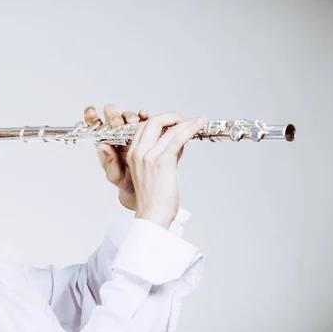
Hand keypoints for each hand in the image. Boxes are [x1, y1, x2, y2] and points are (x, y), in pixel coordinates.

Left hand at [84, 104, 147, 209]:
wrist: (142, 185)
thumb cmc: (124, 179)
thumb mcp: (114, 174)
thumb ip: (109, 161)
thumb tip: (103, 146)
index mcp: (104, 140)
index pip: (94, 124)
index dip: (91, 115)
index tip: (91, 112)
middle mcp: (116, 132)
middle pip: (112, 115)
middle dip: (113, 115)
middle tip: (117, 123)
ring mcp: (130, 130)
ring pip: (127, 116)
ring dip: (129, 116)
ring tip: (132, 122)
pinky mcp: (144, 130)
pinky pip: (144, 120)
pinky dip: (143, 115)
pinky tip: (143, 116)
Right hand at [127, 113, 206, 227]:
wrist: (152, 215)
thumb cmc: (154, 198)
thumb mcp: (154, 172)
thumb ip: (164, 154)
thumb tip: (180, 141)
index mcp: (133, 154)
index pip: (144, 127)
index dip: (160, 120)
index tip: (174, 122)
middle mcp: (139, 152)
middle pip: (153, 121)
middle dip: (171, 117)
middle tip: (184, 120)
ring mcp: (149, 156)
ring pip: (168, 129)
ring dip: (185, 122)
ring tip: (197, 121)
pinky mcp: (162, 161)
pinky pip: (177, 138)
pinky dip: (190, 128)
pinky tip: (199, 124)